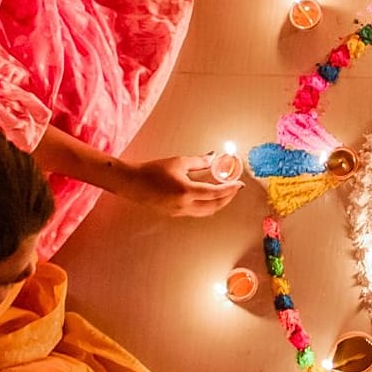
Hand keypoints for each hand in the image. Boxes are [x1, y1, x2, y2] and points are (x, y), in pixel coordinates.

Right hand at [112, 155, 239, 216]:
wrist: (132, 183)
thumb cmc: (152, 171)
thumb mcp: (178, 162)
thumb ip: (198, 162)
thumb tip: (213, 157)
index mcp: (186, 192)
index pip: (215, 193)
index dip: (230, 189)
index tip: (239, 184)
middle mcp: (184, 205)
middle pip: (214, 206)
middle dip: (227, 198)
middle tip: (234, 189)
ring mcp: (179, 212)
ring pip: (206, 211)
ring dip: (217, 203)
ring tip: (223, 192)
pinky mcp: (174, 214)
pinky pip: (196, 212)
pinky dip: (206, 205)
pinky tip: (207, 196)